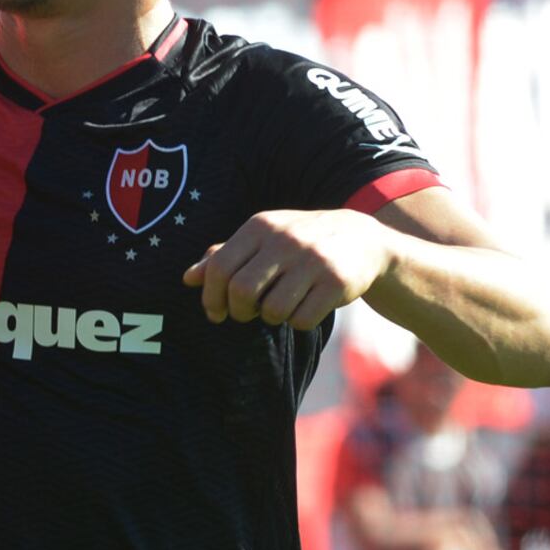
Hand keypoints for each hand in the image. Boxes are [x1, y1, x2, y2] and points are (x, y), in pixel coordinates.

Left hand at [182, 209, 396, 329]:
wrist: (362, 239)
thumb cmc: (297, 244)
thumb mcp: (261, 240)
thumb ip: (224, 256)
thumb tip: (188, 278)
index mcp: (259, 227)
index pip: (219, 267)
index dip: (211, 296)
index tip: (215, 312)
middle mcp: (284, 240)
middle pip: (242, 291)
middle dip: (239, 311)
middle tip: (246, 314)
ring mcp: (312, 260)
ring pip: (272, 310)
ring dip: (270, 317)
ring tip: (279, 307)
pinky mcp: (336, 282)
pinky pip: (301, 319)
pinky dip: (298, 322)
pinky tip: (305, 308)